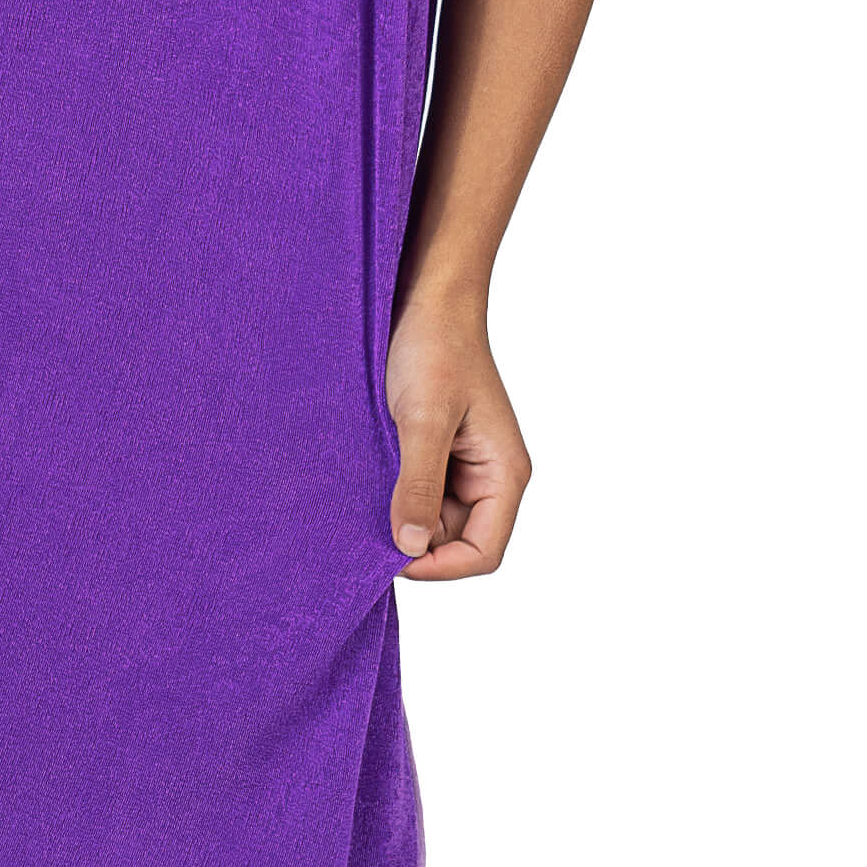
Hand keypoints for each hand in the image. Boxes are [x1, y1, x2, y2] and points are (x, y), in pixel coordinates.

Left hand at [382, 308, 531, 580]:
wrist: (424, 300)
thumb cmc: (435, 348)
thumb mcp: (424, 419)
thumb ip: (420, 484)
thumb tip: (410, 546)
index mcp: (504, 474)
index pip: (483, 552)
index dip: (440, 566)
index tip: (392, 555)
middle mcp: (488, 477)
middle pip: (453, 542)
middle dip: (413, 542)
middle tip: (364, 528)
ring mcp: (461, 466)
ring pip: (430, 520)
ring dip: (397, 516)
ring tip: (362, 498)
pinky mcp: (434, 453)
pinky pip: (415, 492)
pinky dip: (390, 495)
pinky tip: (364, 481)